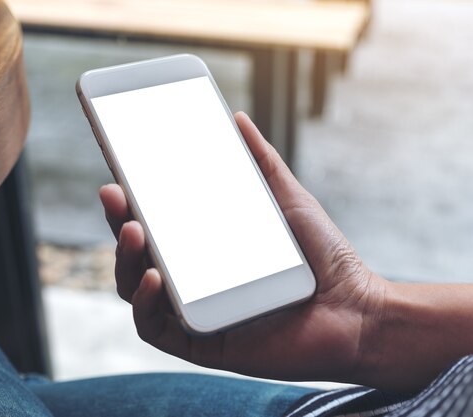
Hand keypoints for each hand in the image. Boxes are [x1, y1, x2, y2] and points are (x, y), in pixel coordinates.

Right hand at [100, 112, 386, 384]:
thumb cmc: (324, 258)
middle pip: (140, 253)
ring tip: (134, 230)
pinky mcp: (203, 343)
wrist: (358, 310)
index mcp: (210, 248)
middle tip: (115, 192)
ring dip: (125, 260)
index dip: (134, 200)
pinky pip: (155, 328)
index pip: (160, 223)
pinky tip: (155, 276)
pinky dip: (145, 303)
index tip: (120, 170)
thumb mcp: (288, 200)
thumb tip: (237, 118)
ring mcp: (197, 312)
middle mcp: (197, 280)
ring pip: (137, 289)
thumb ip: (262, 162)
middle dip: (120, 223)